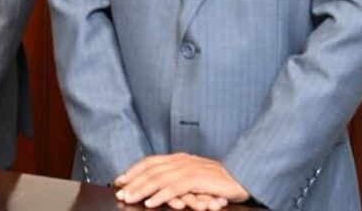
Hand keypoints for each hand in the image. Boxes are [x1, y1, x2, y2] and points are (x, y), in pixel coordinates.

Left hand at [114, 154, 247, 208]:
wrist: (243, 177)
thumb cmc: (219, 181)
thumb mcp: (194, 178)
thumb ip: (177, 178)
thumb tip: (157, 186)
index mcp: (179, 158)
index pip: (151, 162)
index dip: (134, 170)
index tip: (119, 180)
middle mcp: (181, 160)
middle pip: (151, 170)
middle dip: (132, 181)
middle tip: (118, 191)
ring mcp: (189, 168)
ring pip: (159, 178)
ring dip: (141, 189)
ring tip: (128, 197)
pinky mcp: (197, 179)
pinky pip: (174, 188)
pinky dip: (160, 196)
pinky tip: (150, 203)